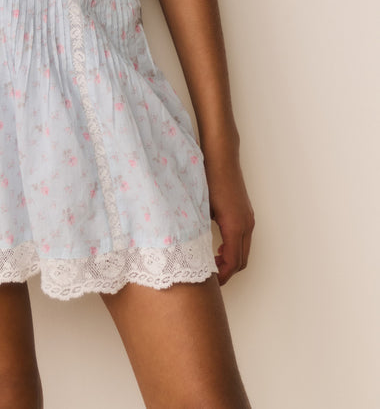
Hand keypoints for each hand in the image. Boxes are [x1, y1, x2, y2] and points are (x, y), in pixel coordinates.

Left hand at [204, 150, 254, 284]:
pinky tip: (219, 247)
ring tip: (212, 263)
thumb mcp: (200, 207)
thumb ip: (198, 231)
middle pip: (242, 261)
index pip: (233, 262)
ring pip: (244, 250)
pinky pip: (244, 239)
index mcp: (235, 226)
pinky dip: (234, 249)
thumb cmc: (209, 177)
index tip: (209, 282)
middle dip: (227, 272)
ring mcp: (248, 218)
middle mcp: (246, 224)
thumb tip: (189, 250)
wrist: (221, 155)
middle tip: (209, 277)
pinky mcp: (246, 213)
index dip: (222, 276)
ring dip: (231, 261)